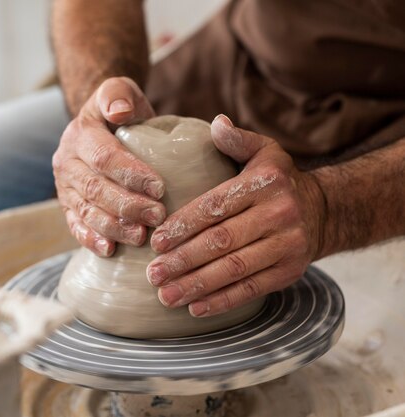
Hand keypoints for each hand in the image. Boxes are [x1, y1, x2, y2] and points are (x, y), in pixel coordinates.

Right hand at [53, 77, 166, 256]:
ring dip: (113, 227)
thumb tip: (120, 112)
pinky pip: (75, 226)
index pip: (104, 157)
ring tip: (141, 237)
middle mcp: (66, 162)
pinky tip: (110, 250)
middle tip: (158, 216)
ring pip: (86, 211)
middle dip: (127, 205)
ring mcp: (64, 187)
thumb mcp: (118, 90)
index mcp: (79, 135)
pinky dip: (91, 239)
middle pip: (95, 189)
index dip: (131, 174)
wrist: (98, 126)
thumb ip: (117, 94)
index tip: (160, 187)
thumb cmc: (118, 109)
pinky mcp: (67, 206)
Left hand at [146, 115, 325, 316]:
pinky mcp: (290, 272)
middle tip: (153, 274)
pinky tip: (195, 308)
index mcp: (264, 183)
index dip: (184, 225)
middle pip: (223, 241)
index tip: (156, 241)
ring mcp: (287, 245)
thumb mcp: (265, 152)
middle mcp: (279, 214)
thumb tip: (216, 123)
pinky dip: (223, 300)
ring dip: (197, 285)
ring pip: (235, 268)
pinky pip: (252, 288)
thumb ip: (238, 140)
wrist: (324, 211)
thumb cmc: (279, 181)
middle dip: (184, 260)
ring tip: (165, 295)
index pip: (216, 205)